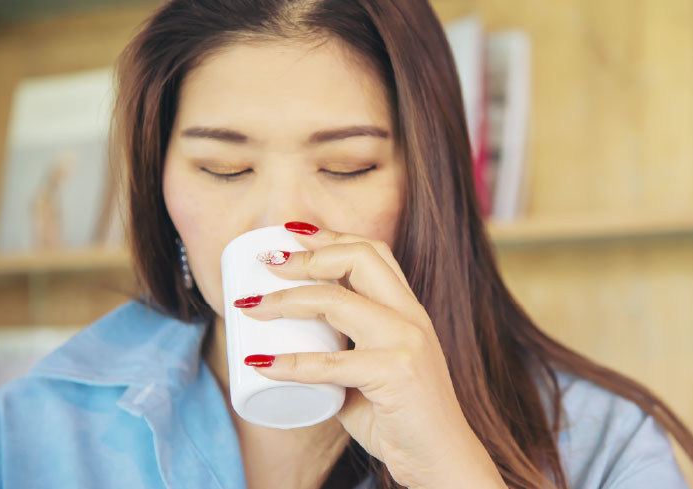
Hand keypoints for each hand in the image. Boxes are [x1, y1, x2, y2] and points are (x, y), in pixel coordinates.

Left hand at [238, 223, 505, 488]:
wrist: (443, 460)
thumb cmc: (403, 419)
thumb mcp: (375, 372)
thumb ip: (342, 354)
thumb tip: (292, 349)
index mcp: (408, 310)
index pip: (373, 252)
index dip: (330, 236)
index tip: (291, 232)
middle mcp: (411, 317)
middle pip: (360, 257)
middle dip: (307, 255)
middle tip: (268, 262)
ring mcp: (406, 343)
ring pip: (337, 301)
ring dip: (285, 300)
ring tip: (250, 305)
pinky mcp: (395, 375)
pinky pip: (329, 364)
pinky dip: (289, 362)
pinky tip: (261, 362)